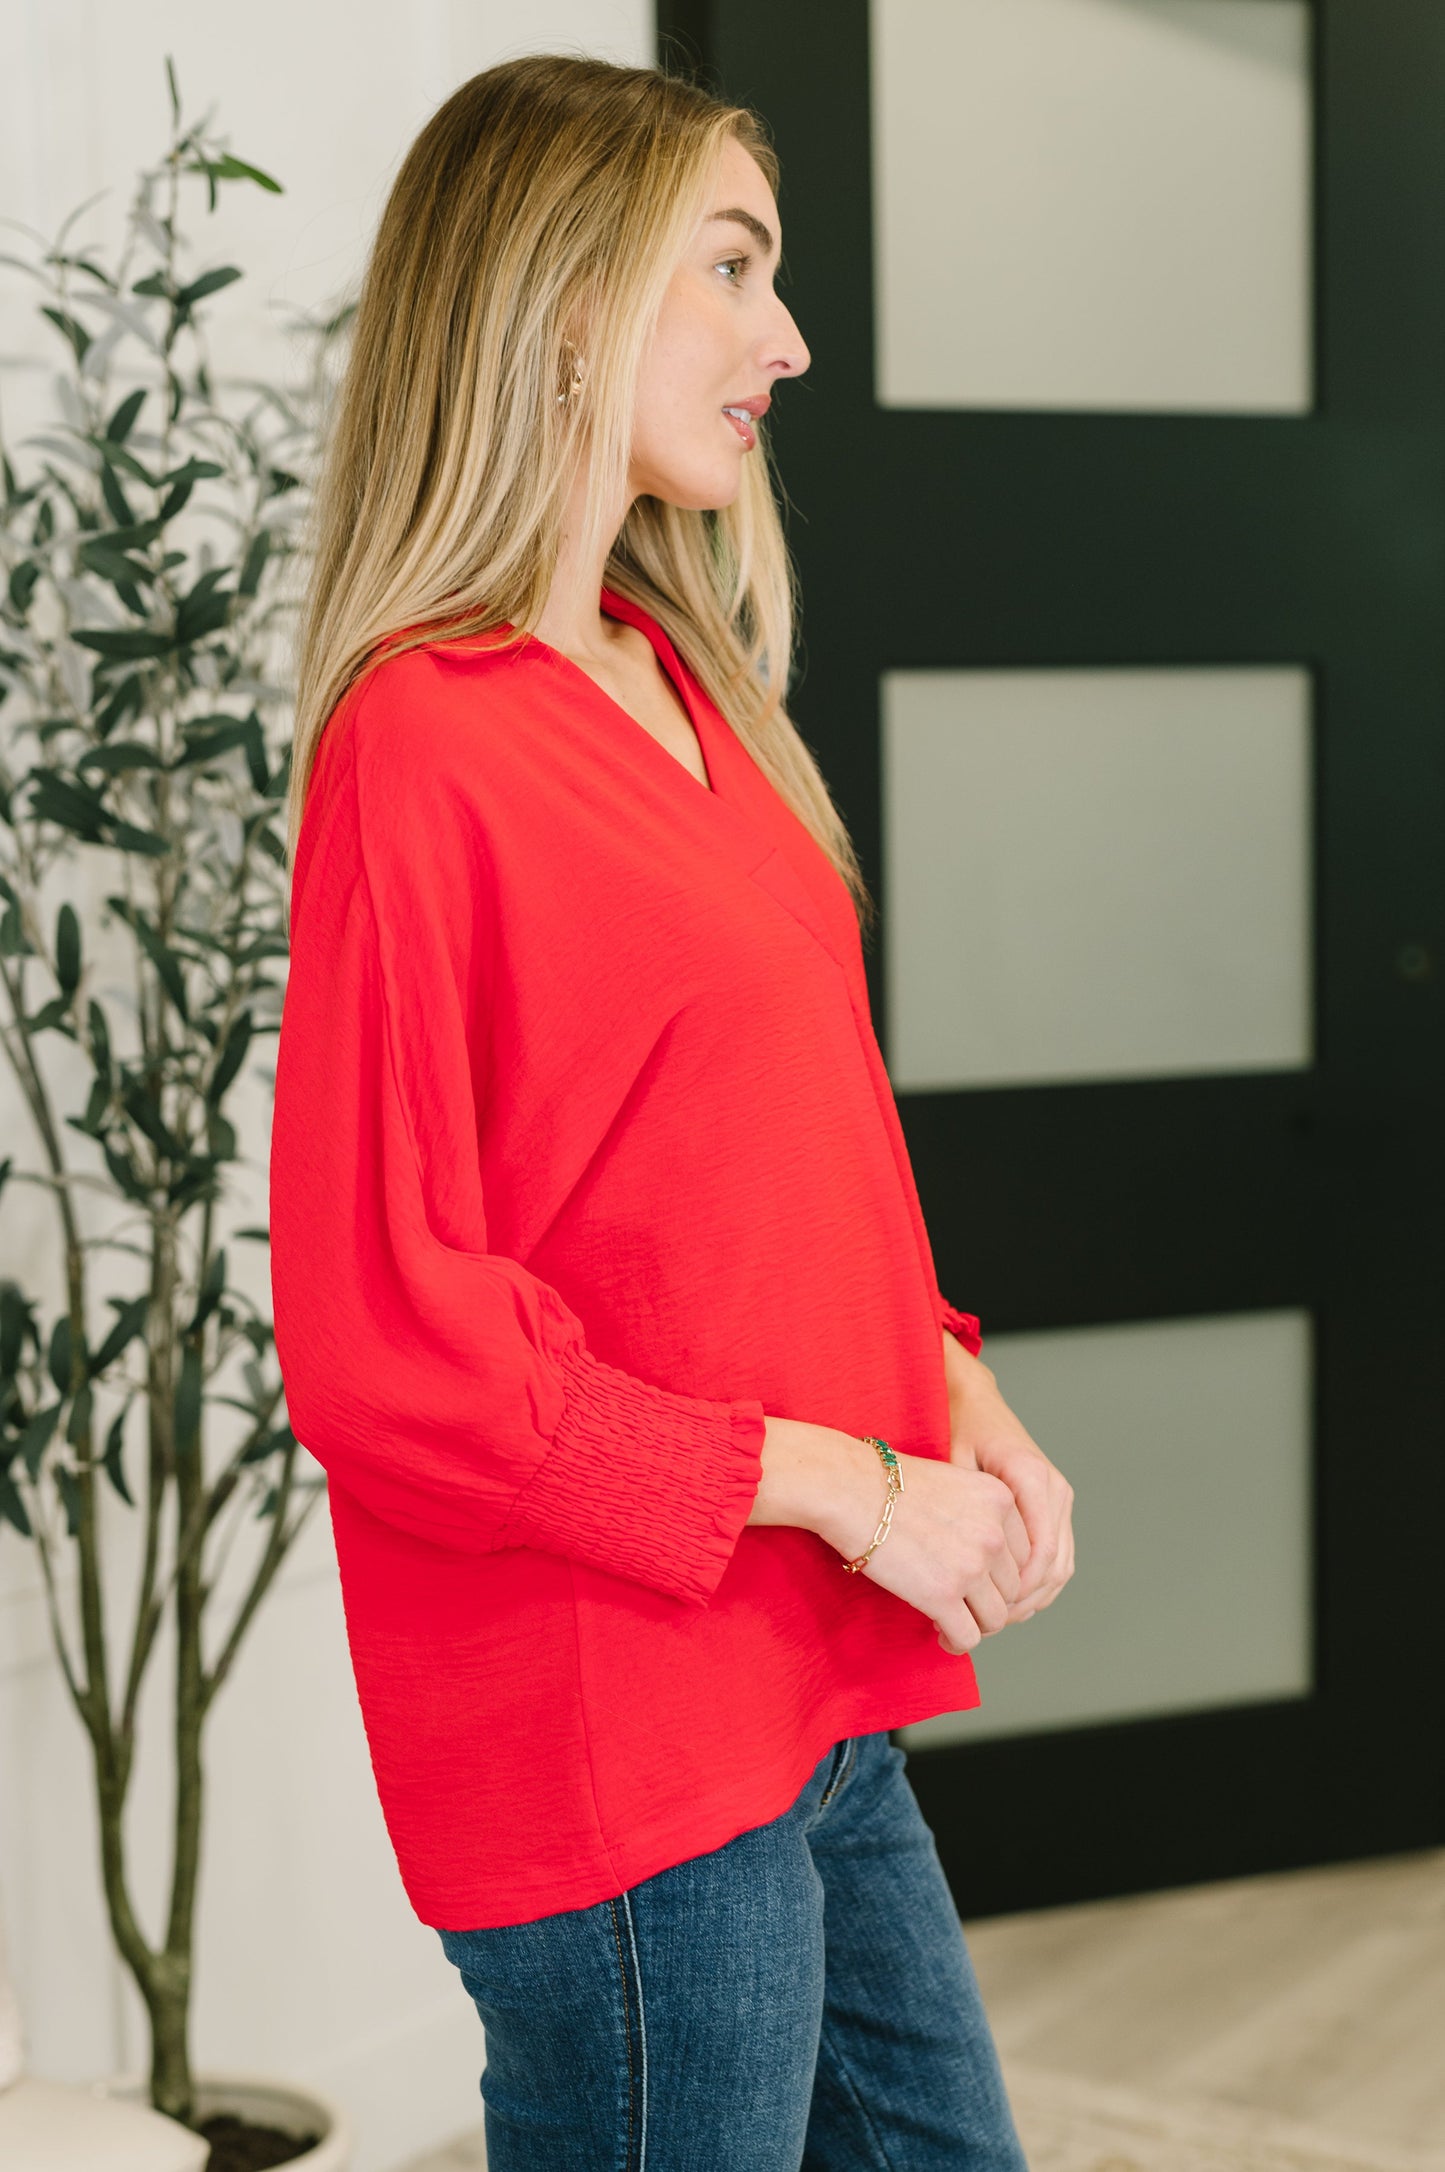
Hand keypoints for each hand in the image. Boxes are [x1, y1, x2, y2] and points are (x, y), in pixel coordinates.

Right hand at [850, 1448, 1032, 1655]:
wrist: (850, 1488)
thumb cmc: (888, 1483)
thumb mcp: (952, 1483)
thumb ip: (978, 1514)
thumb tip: (986, 1557)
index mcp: (1001, 1500)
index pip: (1024, 1554)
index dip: (1001, 1573)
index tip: (979, 1581)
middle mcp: (994, 1534)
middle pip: (1013, 1588)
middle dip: (989, 1600)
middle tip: (964, 1605)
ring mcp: (971, 1566)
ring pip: (995, 1617)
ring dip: (976, 1624)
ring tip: (954, 1623)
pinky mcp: (943, 1595)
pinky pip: (968, 1636)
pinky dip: (957, 1642)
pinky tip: (942, 1637)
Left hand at [943, 1333, 1074, 1625]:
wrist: (976, 1402)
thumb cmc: (958, 1429)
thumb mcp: (953, 1464)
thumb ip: (963, 1510)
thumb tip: (959, 1570)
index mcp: (1032, 1478)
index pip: (1041, 1552)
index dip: (1019, 1591)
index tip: (989, 1613)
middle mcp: (1054, 1489)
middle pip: (1055, 1565)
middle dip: (1025, 1602)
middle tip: (989, 1624)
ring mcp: (1060, 1497)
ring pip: (1061, 1566)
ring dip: (1035, 1598)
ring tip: (998, 1619)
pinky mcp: (1055, 1505)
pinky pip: (1059, 1555)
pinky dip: (1041, 1583)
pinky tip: (1012, 1600)